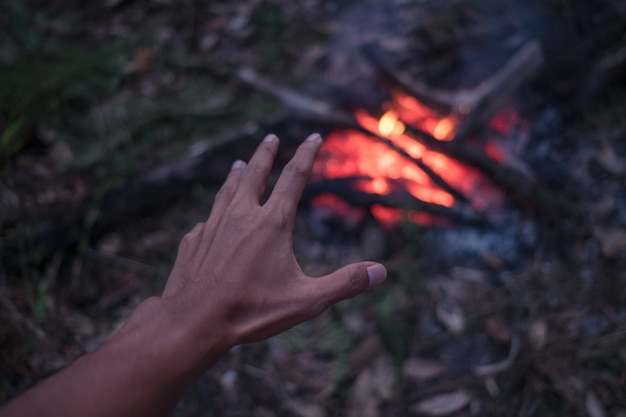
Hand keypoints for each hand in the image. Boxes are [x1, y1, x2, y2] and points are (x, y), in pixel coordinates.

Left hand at [161, 133, 386, 347]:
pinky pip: (208, 220)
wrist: (194, 321)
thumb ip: (344, 284)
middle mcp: (241, 215)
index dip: (306, 154)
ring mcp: (213, 225)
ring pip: (228, 190)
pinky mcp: (194, 240)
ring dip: (237, 175)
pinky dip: (216, 212)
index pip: (294, 177)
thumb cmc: (252, 311)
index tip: (313, 136)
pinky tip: (213, 217)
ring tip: (239, 164)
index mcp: (272, 223)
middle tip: (271, 137)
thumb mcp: (306, 301)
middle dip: (266, 153)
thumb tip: (381, 272)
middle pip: (256, 174)